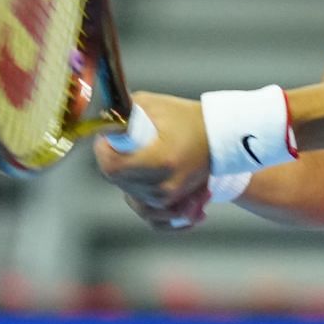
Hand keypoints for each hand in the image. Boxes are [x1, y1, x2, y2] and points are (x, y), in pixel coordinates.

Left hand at [94, 92, 209, 216]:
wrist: (222, 137)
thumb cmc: (187, 118)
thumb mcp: (153, 105)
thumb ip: (123, 112)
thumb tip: (101, 120)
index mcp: (160, 160)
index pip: (113, 167)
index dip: (103, 151)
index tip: (105, 137)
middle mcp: (165, 185)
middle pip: (119, 181)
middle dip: (115, 160)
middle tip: (123, 141)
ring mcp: (172, 198)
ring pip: (132, 197)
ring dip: (127, 178)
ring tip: (138, 156)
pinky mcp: (177, 206)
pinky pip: (152, 218)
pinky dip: (145, 205)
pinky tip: (142, 186)